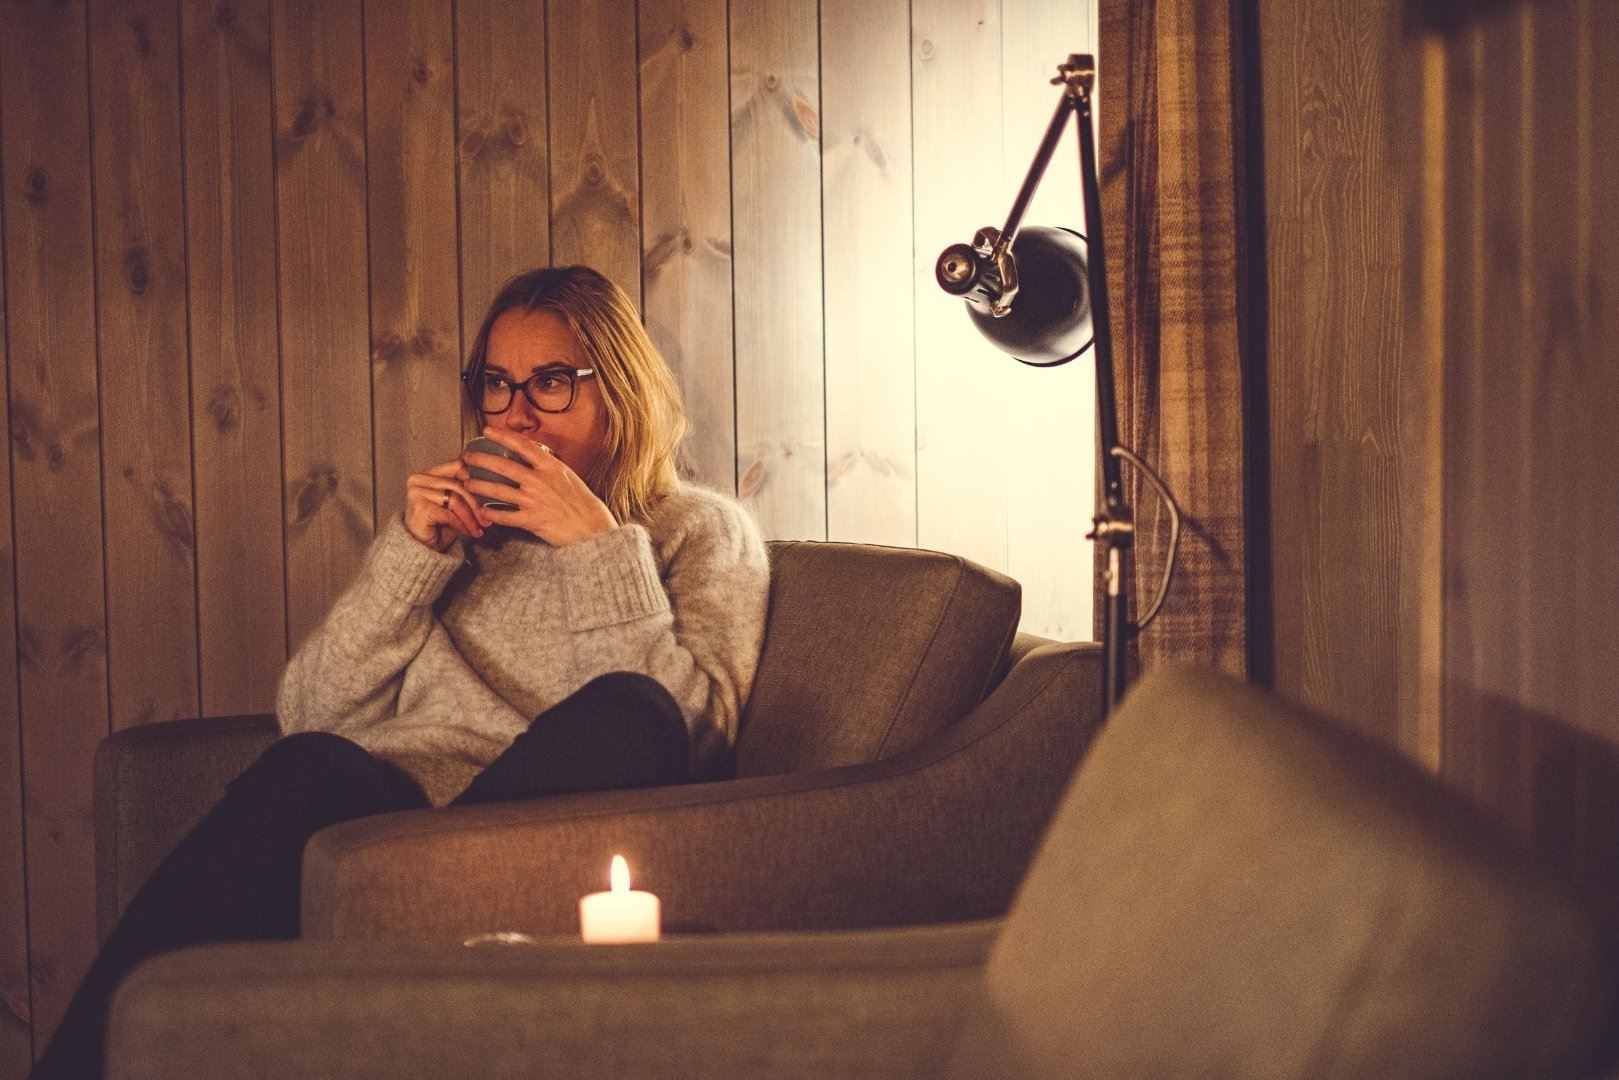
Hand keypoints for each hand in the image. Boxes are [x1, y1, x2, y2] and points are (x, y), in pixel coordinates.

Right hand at [404, 458, 485, 551]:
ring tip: (479, 528)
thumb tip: (489, 484)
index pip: (458, 466)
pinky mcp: (420, 509)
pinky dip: (462, 525)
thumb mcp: (454, 501)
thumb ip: (464, 488)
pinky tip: (469, 532)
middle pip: (458, 485)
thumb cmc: (439, 524)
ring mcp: (417, 493)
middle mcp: (419, 480)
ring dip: (470, 517)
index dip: (476, 480)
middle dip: (476, 504)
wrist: (421, 548)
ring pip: (455, 500)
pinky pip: (449, 515)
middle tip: (486, 519)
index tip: (488, 496)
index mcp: (428, 473)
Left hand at [463, 426, 617, 545]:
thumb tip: (533, 454)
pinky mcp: (531, 520)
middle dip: (481, 459)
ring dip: (479, 485)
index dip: (502, 436)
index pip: (521, 445)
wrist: (591, 526)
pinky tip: (482, 511)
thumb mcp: (566, 475)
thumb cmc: (581, 501)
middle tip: (468, 457)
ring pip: (498, 490)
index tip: (487, 430)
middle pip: (502, 466)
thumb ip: (547, 465)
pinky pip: (505, 516)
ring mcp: (533, 500)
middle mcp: (539, 480)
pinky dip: (491, 514)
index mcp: (550, 466)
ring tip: (468, 483)